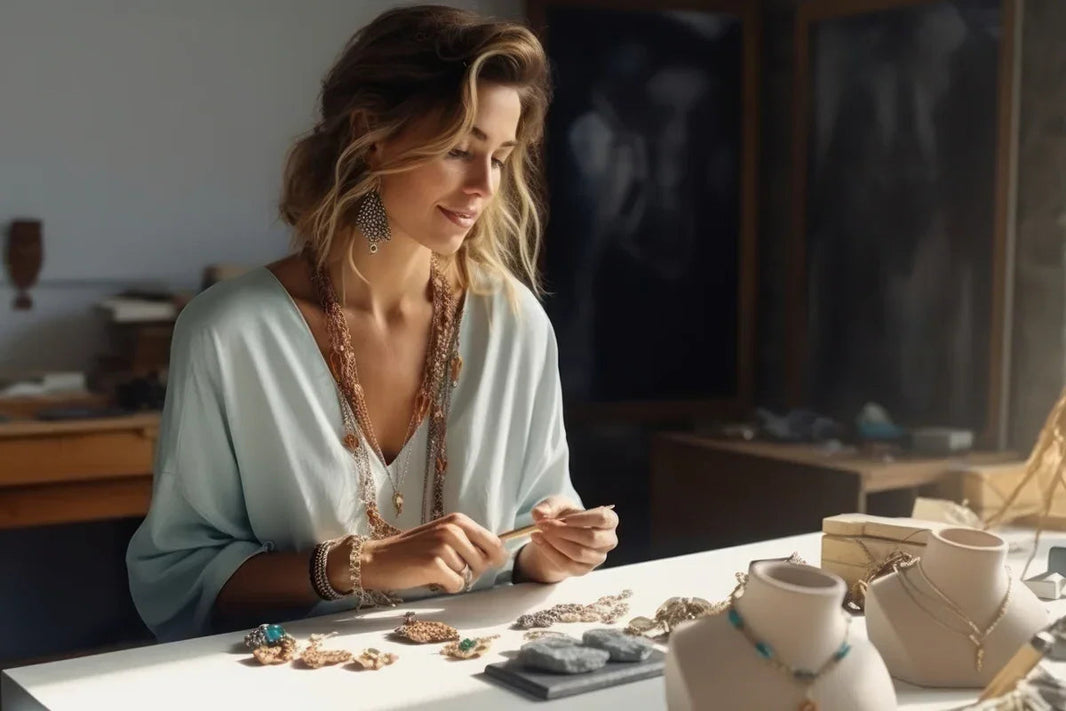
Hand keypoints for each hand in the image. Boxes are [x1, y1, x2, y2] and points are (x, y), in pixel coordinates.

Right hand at [342, 513, 507, 594]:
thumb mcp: (442, 536)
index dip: (494, 558)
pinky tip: (430, 578)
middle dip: (472, 571)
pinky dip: (446, 587)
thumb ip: (469, 542)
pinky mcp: (434, 564)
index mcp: (458, 520)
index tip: (484, 563)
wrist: (376, 558)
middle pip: (485, 561)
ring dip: (456, 578)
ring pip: (470, 575)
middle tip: (449, 568)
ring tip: (435, 570)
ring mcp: (443, 546)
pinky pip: (457, 585)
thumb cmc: (412, 550)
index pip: (494, 542)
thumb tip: (500, 556)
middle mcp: (453, 529)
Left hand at [516, 496, 618, 584]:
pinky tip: (539, 541)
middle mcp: (607, 541)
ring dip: (556, 542)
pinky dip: (549, 552)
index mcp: (608, 521)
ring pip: (579, 553)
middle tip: (545, 524)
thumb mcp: (558, 505)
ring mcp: (596, 558)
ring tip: (539, 532)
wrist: (557, 537)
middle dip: (565, 531)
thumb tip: (539, 514)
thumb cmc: (564, 517)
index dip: (584, 519)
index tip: (565, 518)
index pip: (604, 519)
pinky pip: (567, 564)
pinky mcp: (582, 570)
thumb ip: (549, 505)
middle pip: (592, 538)